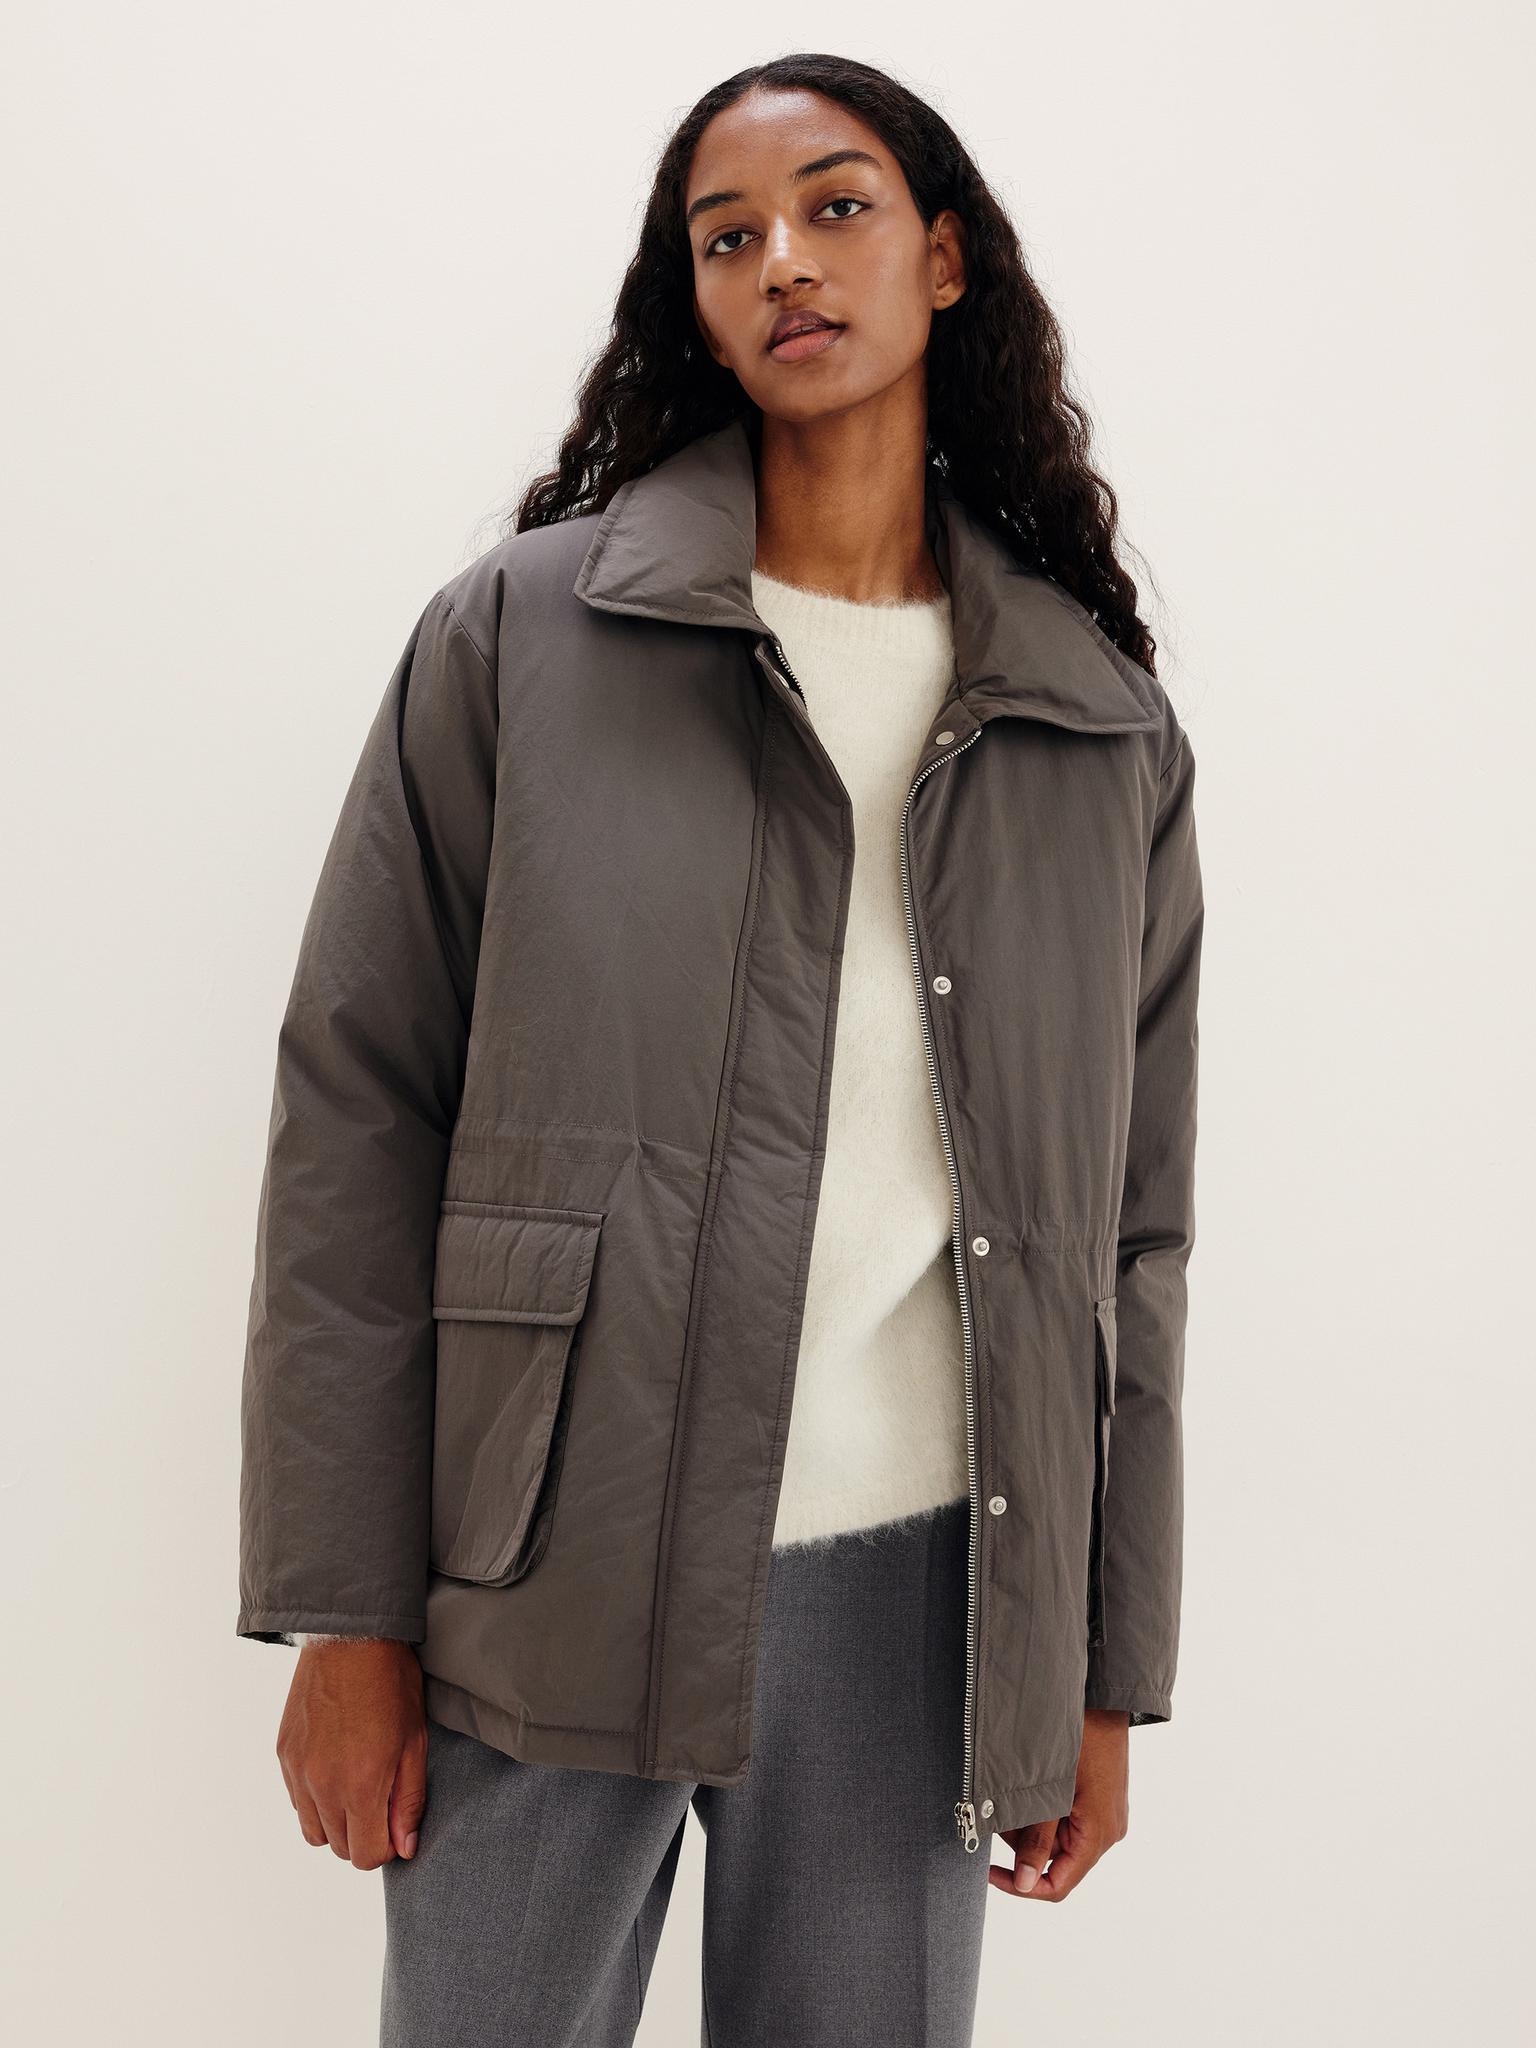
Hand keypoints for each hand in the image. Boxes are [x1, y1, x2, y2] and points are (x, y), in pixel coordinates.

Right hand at [276, 1638, 427, 1869]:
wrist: (350, 1637)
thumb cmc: (391, 1684)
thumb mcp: (414, 1741)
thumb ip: (408, 1800)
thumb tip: (404, 1848)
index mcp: (360, 1785)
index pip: (366, 1856)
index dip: (387, 1846)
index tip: (395, 1821)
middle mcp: (322, 1785)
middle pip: (339, 1848)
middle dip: (362, 1835)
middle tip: (380, 1800)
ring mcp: (298, 1770)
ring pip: (313, 1831)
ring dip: (336, 1822)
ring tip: (356, 1787)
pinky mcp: (283, 1754)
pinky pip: (296, 1800)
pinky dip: (314, 1798)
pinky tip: (335, 1768)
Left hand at [988, 1707, 1129, 1901]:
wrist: (1105, 1699)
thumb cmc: (1081, 1738)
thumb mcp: (1053, 1790)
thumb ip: (1038, 1839)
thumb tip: (1023, 1882)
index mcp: (1099, 1835)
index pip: (1058, 1885)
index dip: (1022, 1885)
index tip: (990, 1871)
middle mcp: (1108, 1831)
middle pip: (1056, 1860)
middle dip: (1022, 1841)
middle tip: (999, 1811)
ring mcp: (1106, 1815)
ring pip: (1058, 1838)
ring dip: (1031, 1822)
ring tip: (1015, 1788)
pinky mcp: (1100, 1800)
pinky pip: (1066, 1819)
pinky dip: (1044, 1809)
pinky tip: (1032, 1783)